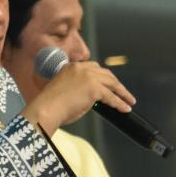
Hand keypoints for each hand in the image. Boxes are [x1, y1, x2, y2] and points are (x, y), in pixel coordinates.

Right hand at [21, 61, 135, 134]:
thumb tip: (91, 98)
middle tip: (122, 92)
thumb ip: (77, 88)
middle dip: (116, 83)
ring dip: (122, 92)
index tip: (109, 83)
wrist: (46, 109)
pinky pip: (112, 97)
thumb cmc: (49, 105)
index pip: (93, 68)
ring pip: (112, 84)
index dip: (103, 76)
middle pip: (106, 74)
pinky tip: (125, 108)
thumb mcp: (63, 89)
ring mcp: (89, 77)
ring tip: (129, 100)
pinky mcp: (95, 89)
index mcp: (71, 67)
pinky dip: (120, 103)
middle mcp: (81, 68)